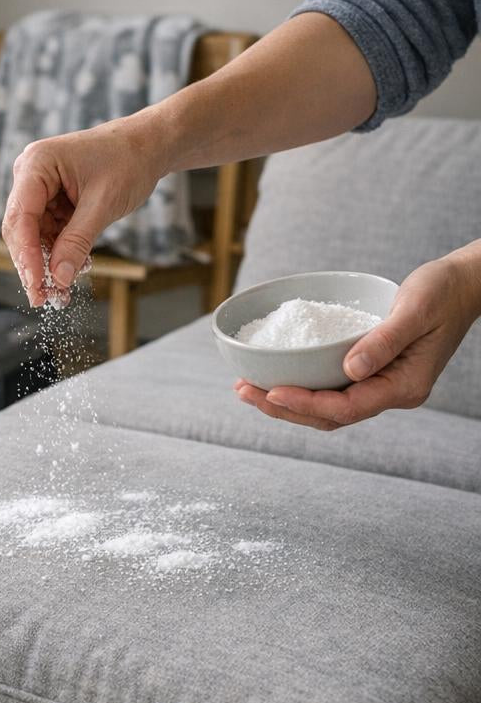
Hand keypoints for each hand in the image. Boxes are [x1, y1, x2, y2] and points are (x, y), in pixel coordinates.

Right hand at [1, 113, 165, 306]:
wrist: (147, 146)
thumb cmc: (128, 161)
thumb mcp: (103, 205)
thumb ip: (77, 242)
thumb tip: (59, 278)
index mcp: (36, 164)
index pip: (21, 217)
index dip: (27, 256)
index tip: (37, 286)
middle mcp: (30, 175)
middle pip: (20, 229)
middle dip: (33, 265)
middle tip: (43, 298)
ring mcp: (39, 188)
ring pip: (33, 236)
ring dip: (47, 264)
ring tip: (62, 292)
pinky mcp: (51, 200)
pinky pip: (48, 232)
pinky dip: (59, 253)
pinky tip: (73, 269)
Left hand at [236, 246, 480, 429]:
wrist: (462, 286)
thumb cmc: (443, 293)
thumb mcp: (415, 310)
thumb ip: (385, 340)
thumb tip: (350, 368)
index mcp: (405, 387)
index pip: (346, 407)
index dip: (306, 403)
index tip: (272, 391)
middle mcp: (391, 393)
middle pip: (329, 416)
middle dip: (284, 407)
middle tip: (243, 392)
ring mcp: (380, 386)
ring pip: (326, 407)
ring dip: (286, 402)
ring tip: (246, 388)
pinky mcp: (371, 373)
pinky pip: (331, 389)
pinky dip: (301, 387)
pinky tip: (273, 375)